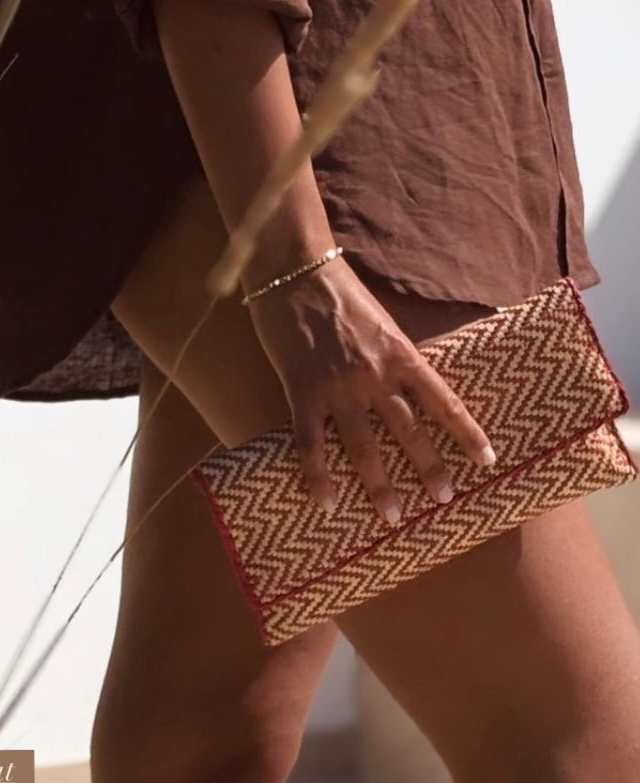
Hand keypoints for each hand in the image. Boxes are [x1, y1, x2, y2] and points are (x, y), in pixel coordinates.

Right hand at [247, 256, 496, 522]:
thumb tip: (411, 382)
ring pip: (364, 447)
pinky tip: (325, 503)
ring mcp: (338, 386)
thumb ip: (394, 353)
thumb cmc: (337, 287)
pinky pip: (311, 444)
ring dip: (379, 485)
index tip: (487, 460)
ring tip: (393, 516)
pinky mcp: (302, 391)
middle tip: (444, 498)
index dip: (467, 432)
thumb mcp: (381, 319)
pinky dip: (318, 477)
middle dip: (429, 469)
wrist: (293, 267)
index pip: (444, 401)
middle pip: (409, 431)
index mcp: (401, 352)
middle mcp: (375, 374)